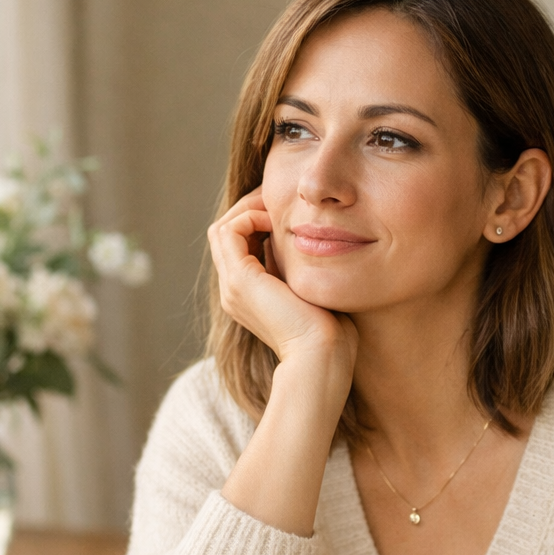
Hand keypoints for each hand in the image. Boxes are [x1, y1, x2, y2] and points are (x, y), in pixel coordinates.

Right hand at [208, 187, 356, 373]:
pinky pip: (230, 231)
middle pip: (226, 234)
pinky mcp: (241, 281)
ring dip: (249, 209)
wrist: (322, 356)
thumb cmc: (329, 331)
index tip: (286, 212)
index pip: (238, 245)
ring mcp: (233, 287)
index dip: (257, 221)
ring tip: (278, 206)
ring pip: (224, 229)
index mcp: (248, 296)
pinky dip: (251, 216)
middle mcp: (233, 291)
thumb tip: (309, 239)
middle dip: (251, 210)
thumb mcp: (310, 291)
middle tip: (279, 199)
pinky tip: (278, 221)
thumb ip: (301, 269)